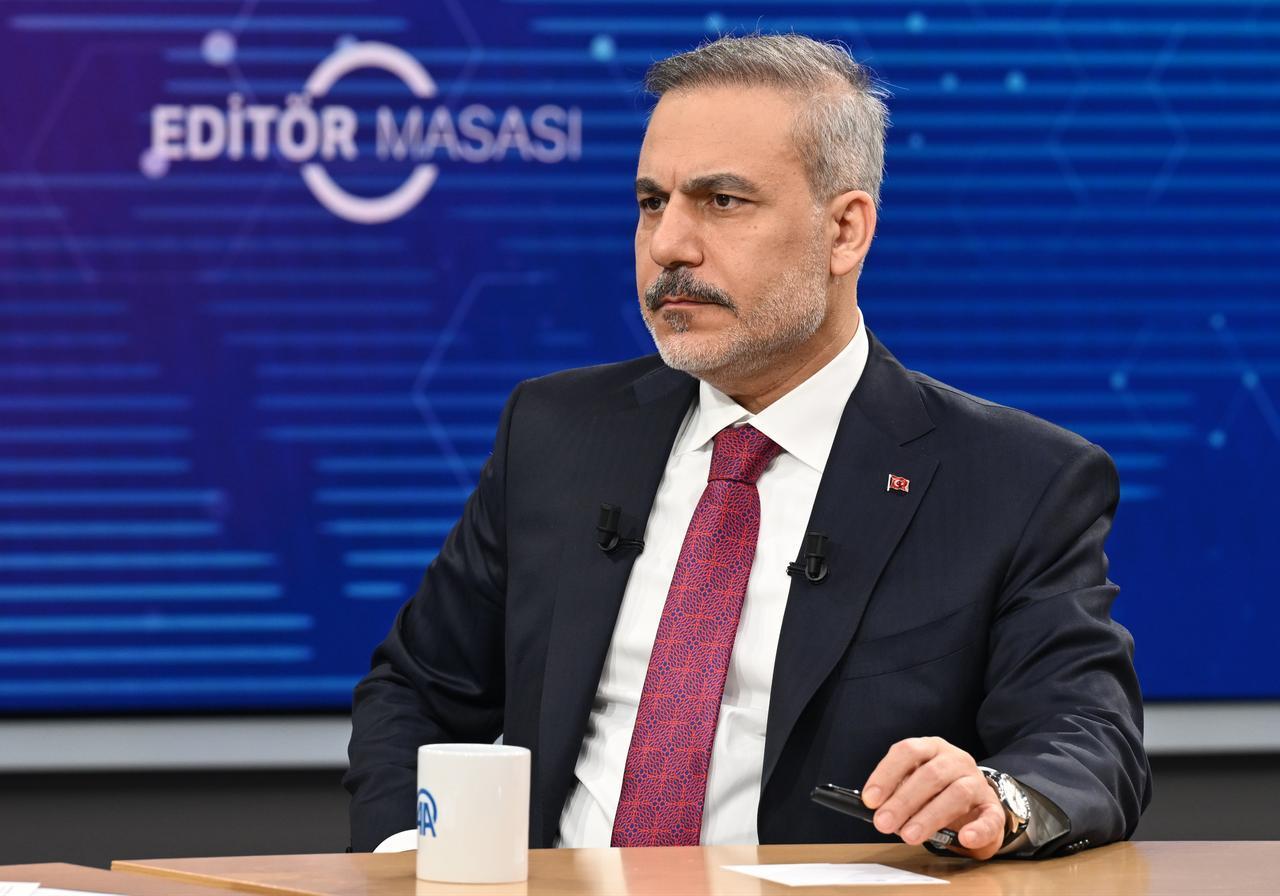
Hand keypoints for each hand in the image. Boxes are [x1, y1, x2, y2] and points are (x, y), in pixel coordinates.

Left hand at [861, 736, 1006, 859]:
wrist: (976, 802)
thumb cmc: (937, 791)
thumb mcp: (915, 783)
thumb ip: (896, 791)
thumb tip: (874, 808)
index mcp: (932, 748)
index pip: (907, 751)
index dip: (886, 774)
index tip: (870, 799)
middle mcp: (956, 760)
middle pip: (930, 775)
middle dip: (903, 801)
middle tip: (883, 823)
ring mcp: (978, 782)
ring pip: (957, 794)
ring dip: (930, 816)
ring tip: (909, 835)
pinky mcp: (993, 808)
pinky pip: (990, 818)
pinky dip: (978, 829)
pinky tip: (965, 838)